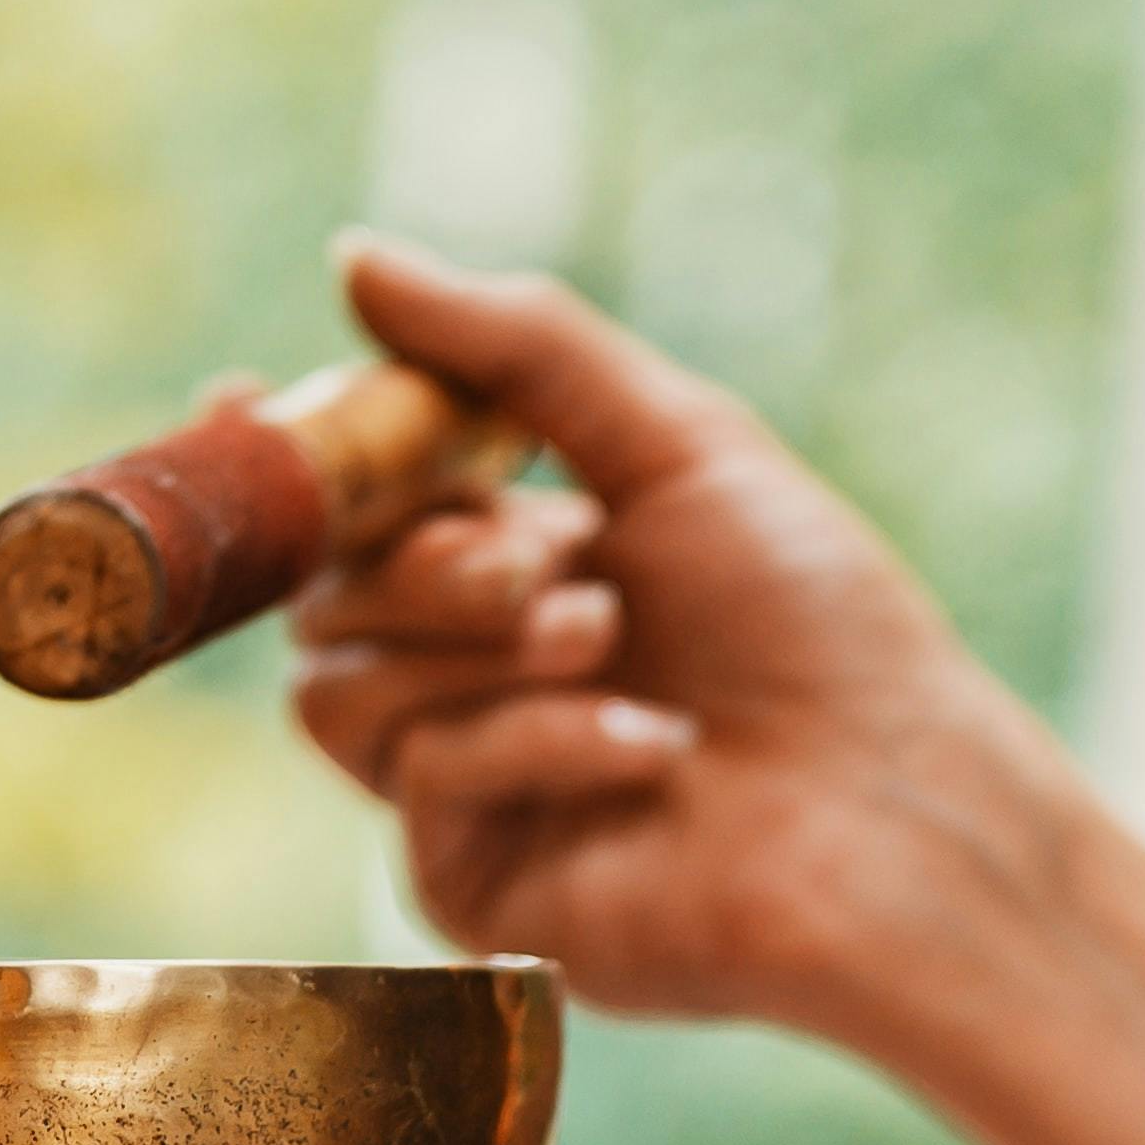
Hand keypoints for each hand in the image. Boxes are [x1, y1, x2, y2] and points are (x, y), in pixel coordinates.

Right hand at [291, 234, 1092, 1060]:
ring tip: (606, 639)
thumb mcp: (677, 443)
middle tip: (555, 556)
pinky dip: (533, 739)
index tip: (246, 393)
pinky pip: (420, 782)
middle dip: (426, 555)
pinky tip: (650, 749)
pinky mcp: (474, 887)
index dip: (290, 458)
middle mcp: (473, 679)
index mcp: (514, 567)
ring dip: (473, 646)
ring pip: (338, 691)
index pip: (349, 513)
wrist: (898, 805)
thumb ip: (517, 349)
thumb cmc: (817, 627)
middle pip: (325, 595)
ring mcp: (468, 788)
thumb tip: (355, 257)